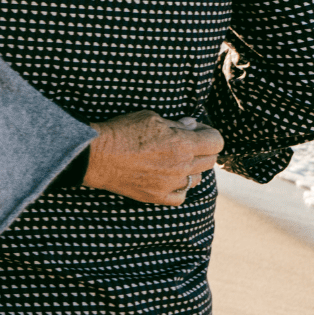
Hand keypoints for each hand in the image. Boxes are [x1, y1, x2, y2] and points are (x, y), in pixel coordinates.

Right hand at [82, 111, 222, 205]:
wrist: (97, 155)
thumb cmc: (122, 131)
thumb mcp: (151, 117)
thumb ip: (176, 123)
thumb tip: (192, 125)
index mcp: (182, 144)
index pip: (216, 142)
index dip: (209, 133)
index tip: (198, 130)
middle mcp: (181, 166)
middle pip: (210, 160)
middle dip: (204, 148)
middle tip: (188, 142)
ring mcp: (171, 184)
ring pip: (197, 179)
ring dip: (192, 168)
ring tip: (175, 160)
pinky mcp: (158, 197)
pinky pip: (181, 195)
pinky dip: (179, 186)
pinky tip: (169, 177)